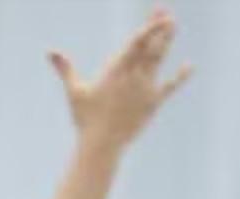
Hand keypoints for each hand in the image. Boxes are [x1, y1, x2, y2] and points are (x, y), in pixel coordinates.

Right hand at [50, 7, 192, 150]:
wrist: (102, 144)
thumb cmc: (85, 119)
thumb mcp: (74, 91)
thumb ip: (65, 69)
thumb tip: (50, 51)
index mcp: (116, 70)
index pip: (137, 42)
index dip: (150, 27)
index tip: (158, 15)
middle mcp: (134, 76)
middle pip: (151, 47)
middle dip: (160, 28)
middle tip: (168, 12)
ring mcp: (145, 88)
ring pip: (159, 60)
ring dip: (167, 41)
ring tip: (173, 26)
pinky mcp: (153, 103)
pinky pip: (170, 86)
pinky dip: (180, 76)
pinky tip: (189, 66)